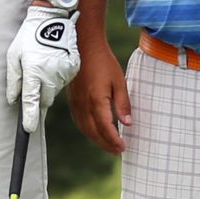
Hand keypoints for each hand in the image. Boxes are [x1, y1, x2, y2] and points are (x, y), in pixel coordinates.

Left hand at [6, 4, 79, 132]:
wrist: (53, 19)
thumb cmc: (29, 36)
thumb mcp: (14, 56)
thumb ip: (13, 80)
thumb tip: (13, 100)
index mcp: (33, 71)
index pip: (31, 100)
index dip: (30, 117)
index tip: (29, 129)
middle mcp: (50, 75)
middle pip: (45, 99)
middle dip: (39, 97)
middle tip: (34, 83)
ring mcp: (63, 72)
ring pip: (54, 90)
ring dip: (48, 85)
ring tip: (44, 66)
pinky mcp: (73, 68)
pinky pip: (63, 81)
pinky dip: (57, 77)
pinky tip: (53, 63)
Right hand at [66, 36, 131, 154]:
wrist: (84, 47)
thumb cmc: (103, 62)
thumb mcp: (119, 81)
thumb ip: (123, 103)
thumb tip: (128, 123)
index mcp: (96, 101)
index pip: (105, 128)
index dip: (114, 140)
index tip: (123, 147)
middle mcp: (83, 105)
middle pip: (93, 132)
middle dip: (106, 144)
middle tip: (117, 150)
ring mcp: (75, 103)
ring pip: (84, 129)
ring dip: (96, 139)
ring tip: (108, 144)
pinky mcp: (72, 100)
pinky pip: (78, 121)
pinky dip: (87, 130)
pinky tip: (94, 131)